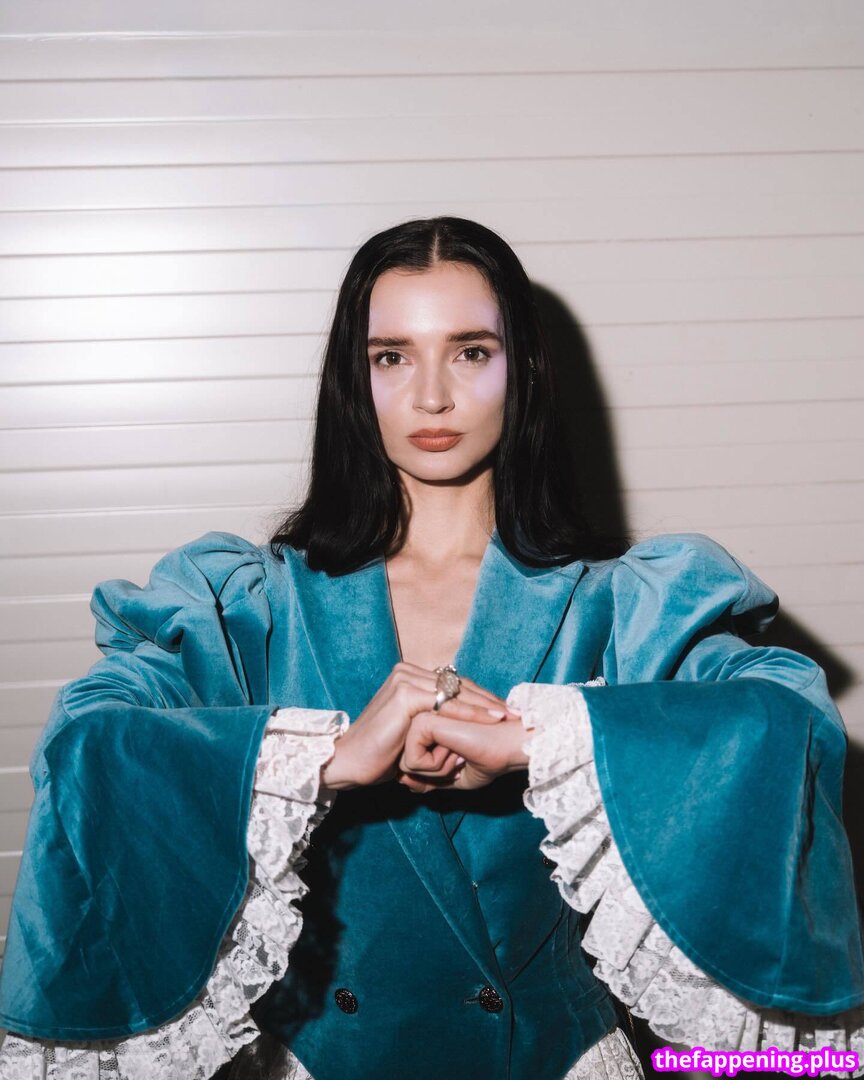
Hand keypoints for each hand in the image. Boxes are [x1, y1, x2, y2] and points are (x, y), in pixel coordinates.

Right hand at [320, 662, 520, 790]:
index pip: (455, 683)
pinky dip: (471, 712)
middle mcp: (407, 672)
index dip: (482, 696)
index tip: (507, 710)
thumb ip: (434, 719)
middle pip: (459, 684)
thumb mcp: (414, 731)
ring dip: (486, 704)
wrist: (352, 762)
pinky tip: (491, 719)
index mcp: (409, 676)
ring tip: (509, 715)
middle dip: (490, 699)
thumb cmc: (382, 753)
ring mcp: (405, 680)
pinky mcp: (405, 694)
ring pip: (457, 692)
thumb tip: (464, 722)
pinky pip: (447, 704)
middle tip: (517, 711)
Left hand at [398, 712, 530, 791]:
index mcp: (429, 724)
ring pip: (406, 765)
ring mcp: (420, 716)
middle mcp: (422, 717)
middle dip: (435, 772)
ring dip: (438, 769)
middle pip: (406, 765)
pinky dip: (436, 766)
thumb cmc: (488, 759)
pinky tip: (455, 750)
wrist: (508, 746)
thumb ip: (428, 779)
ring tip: (459, 753)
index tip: (461, 759)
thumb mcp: (453, 775)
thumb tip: (403, 783)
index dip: (437, 774)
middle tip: (460, 757)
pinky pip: (412, 761)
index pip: (411, 764)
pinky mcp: (422, 720)